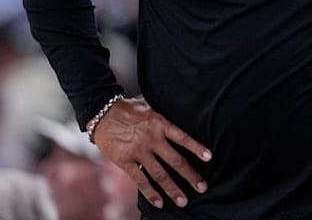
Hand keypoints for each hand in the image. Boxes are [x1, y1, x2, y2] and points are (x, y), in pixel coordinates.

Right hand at [91, 96, 211, 208]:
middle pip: (176, 160)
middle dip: (190, 175)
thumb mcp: (151, 108)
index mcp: (161, 124)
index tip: (209, 157)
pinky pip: (140, 180)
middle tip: (202, 187)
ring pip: (160, 174)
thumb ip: (164, 120)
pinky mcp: (125, 161)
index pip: (183, 138)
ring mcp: (139, 151)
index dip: (196, 148)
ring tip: (183, 201)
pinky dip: (150, 193)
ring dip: (173, 189)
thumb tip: (181, 124)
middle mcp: (152, 139)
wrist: (102, 113)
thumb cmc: (129, 110)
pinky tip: (159, 202)